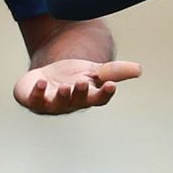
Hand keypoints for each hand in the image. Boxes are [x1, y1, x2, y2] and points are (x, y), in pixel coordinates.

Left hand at [13, 59, 141, 114]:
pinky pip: (35, 99)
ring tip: (64, 87)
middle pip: (78, 101)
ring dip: (62, 96)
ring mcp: (51, 103)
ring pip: (58, 103)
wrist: (46, 76)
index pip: (99, 98)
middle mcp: (70, 103)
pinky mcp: (33, 99)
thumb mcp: (93, 71)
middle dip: (80, 93)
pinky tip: (41, 82)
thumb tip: (139, 69)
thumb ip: (114, 71)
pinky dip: (38, 92)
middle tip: (82, 83)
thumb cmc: (72, 77)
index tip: (111, 85)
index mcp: (87, 96)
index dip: (105, 93)